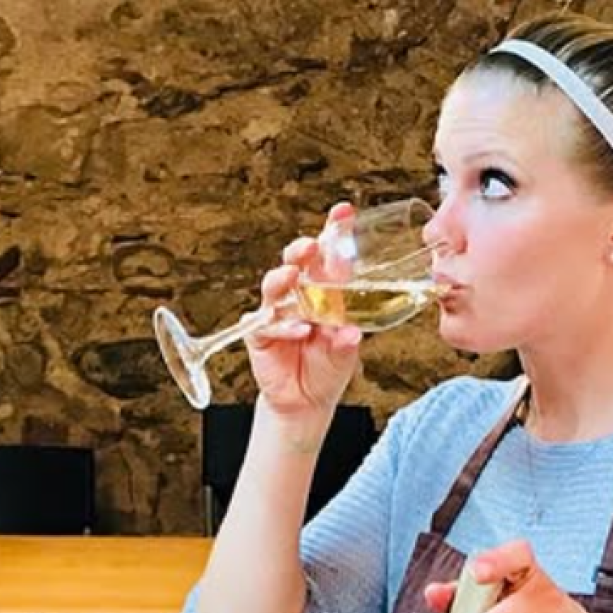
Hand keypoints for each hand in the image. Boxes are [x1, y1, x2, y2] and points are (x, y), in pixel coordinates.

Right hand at [245, 204, 362, 415]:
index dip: (335, 231)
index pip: (330, 254)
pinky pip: (267, 324)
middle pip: (297, 261)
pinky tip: (299, 330)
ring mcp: (278, 311)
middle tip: (311, 246)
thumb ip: (346, 343)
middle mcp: (300, 295)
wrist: (305, 401)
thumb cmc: (327, 368)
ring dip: (284, 279)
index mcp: (326, 290)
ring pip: (275, 285)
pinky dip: (284, 326)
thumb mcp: (344, 354)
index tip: (344, 211)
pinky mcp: (260, 332)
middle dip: (302, 250)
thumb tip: (352, 334)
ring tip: (293, 277)